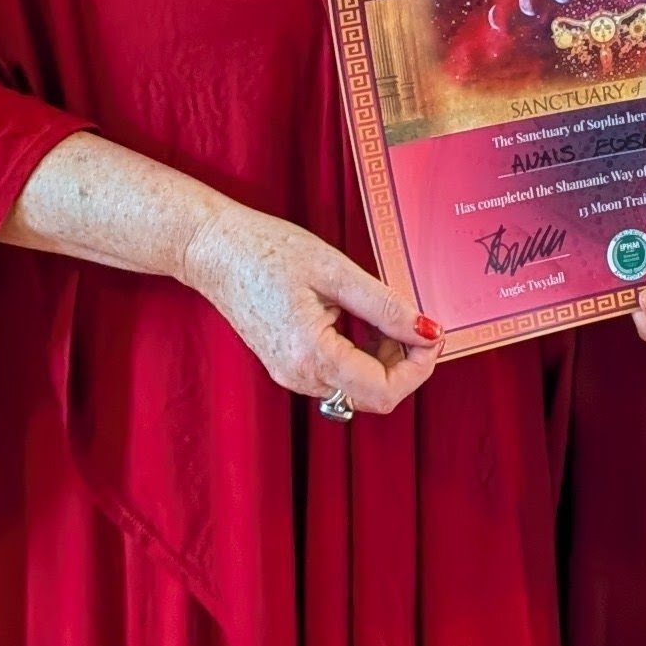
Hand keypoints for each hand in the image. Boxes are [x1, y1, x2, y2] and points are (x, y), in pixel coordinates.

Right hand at [182, 198, 439, 414]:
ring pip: (357, 389)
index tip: (432, 334)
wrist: (213, 250)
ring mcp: (291, 376)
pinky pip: (338, 377)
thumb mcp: (336, 272)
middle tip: (414, 322)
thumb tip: (427, 331)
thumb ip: (386, 307)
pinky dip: (362, 357)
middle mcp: (299, 377)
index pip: (383, 391)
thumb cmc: (267, 251)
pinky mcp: (288, 367)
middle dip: (405, 364)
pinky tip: (362, 322)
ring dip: (384, 360)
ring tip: (384, 316)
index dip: (418, 368)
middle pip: (374, 396)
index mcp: (312, 355)